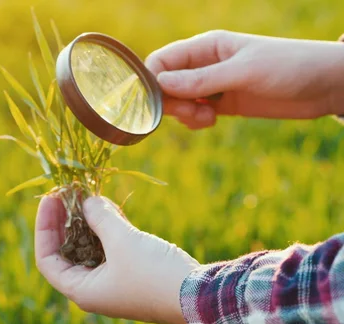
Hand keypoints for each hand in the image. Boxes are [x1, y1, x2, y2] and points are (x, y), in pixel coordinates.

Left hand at [34, 195, 199, 323]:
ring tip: (88, 193)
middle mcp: (93, 288)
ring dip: (87, 220)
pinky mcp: (129, 272)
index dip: (44, 227)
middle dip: (65, 220)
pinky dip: (106, 228)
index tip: (50, 199)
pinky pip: (109, 247)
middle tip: (67, 191)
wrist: (200, 295)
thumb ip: (99, 217)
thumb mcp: (122, 240)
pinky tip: (107, 206)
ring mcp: (111, 280)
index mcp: (82, 290)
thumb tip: (86, 200)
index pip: (47, 259)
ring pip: (88, 247)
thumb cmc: (154, 272)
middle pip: (66, 251)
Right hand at [144, 30, 343, 129]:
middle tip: (192, 113)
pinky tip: (211, 121)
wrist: (325, 85)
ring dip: (184, 114)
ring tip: (207, 118)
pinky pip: (194, 113)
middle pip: (166, 84)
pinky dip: (195, 121)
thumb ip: (203, 79)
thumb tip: (160, 83)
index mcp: (206, 46)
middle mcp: (205, 64)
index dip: (152, 81)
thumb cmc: (289, 66)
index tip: (159, 103)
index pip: (162, 60)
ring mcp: (213, 85)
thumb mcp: (244, 71)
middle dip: (171, 102)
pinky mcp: (223, 104)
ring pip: (178, 101)